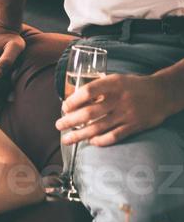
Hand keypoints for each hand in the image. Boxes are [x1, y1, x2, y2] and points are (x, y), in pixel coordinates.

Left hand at [57, 73, 179, 147]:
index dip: (73, 101)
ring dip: (80, 135)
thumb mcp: (116, 79)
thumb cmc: (133, 86)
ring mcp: (127, 114)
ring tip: (67, 139)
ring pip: (98, 127)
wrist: (163, 93)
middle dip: (70, 121)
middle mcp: (119, 99)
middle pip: (89, 112)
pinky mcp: (134, 126)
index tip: (64, 108)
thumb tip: (75, 98)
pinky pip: (114, 136)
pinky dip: (101, 140)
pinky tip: (91, 142)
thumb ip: (99, 86)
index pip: (88, 91)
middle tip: (58, 125)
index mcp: (113, 84)